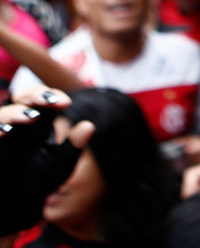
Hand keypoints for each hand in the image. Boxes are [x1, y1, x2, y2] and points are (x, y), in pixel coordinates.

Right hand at [0, 86, 94, 235]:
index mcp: (37, 123)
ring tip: (32, 117)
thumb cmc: (39, 181)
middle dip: (35, 95)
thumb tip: (89, 126)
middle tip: (50, 102)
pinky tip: (6, 132)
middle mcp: (17, 124)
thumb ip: (73, 145)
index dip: (51, 96)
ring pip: (2, 113)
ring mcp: (3, 135)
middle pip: (21, 98)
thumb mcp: (60, 163)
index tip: (65, 103)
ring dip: (15, 112)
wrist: (17, 207)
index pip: (43, 99)